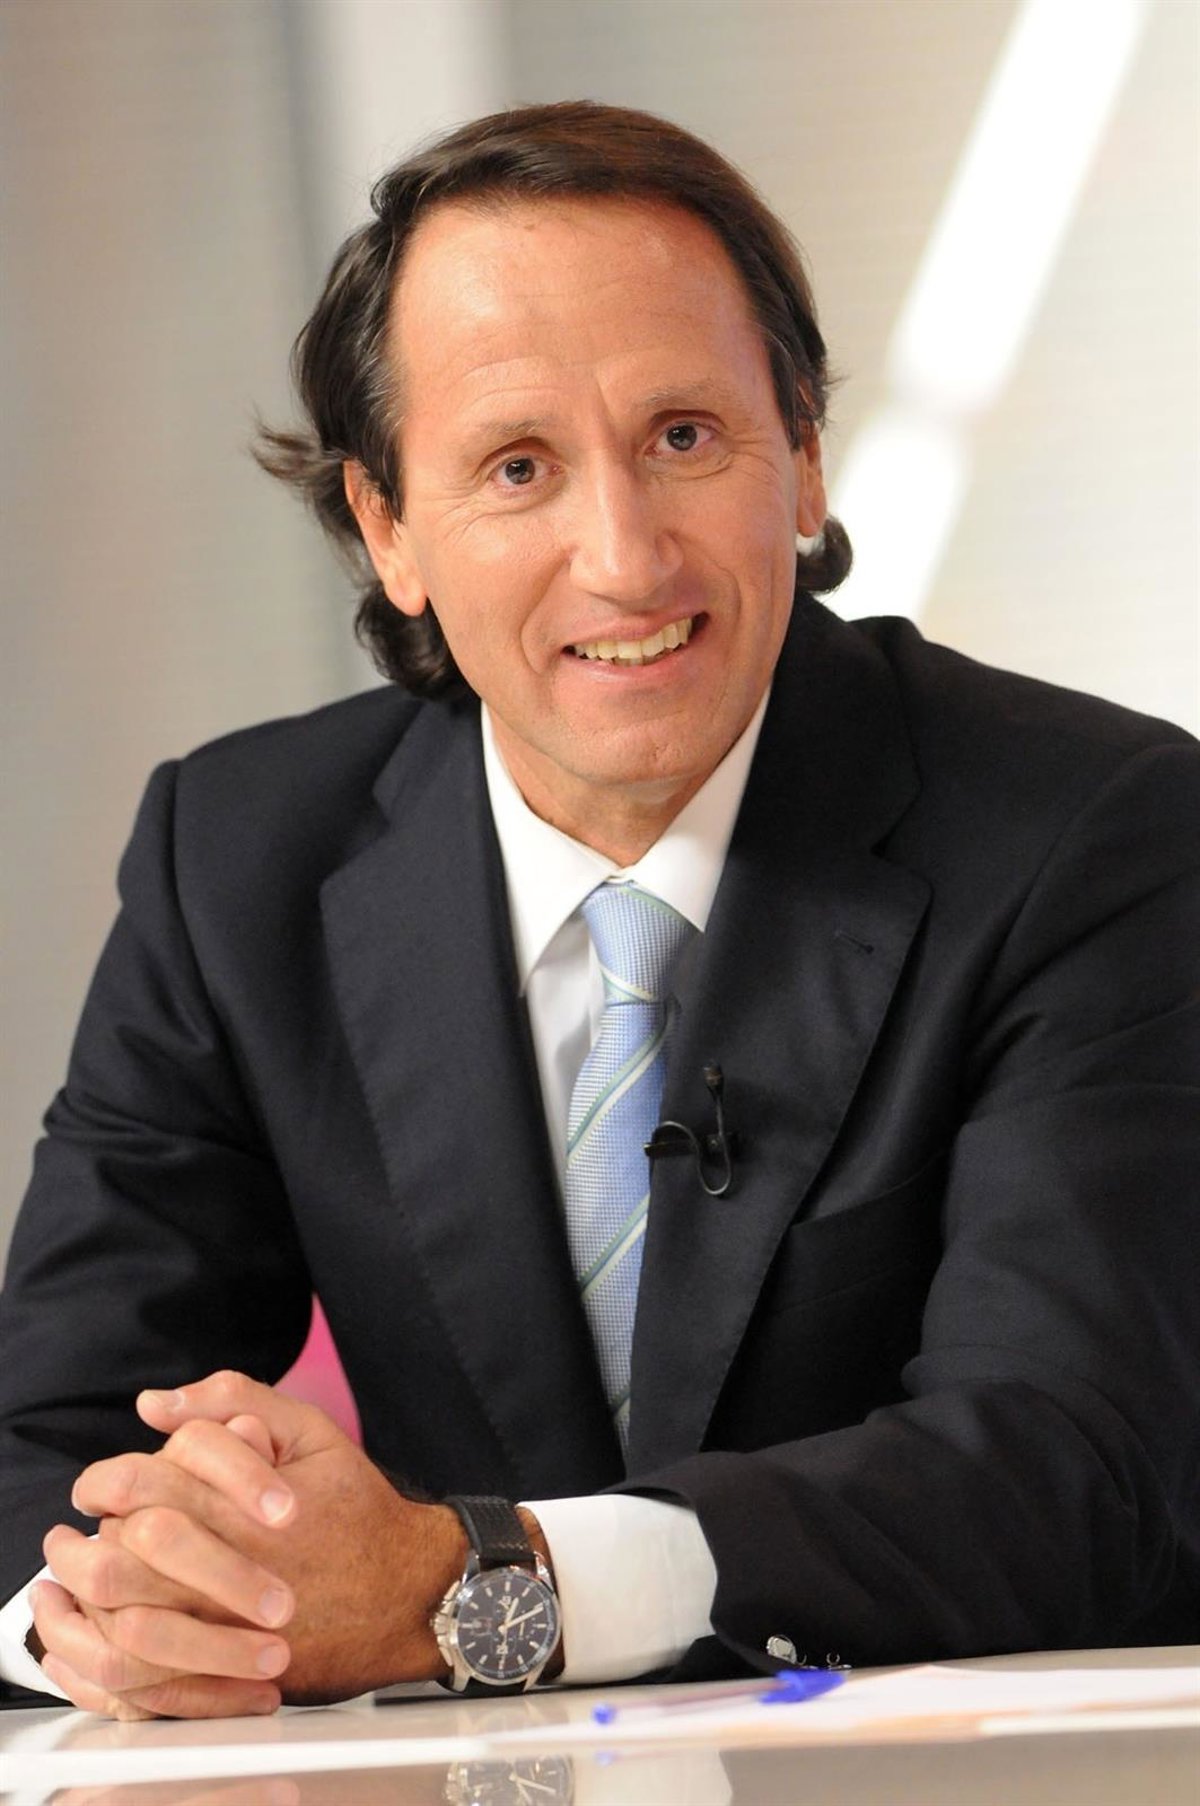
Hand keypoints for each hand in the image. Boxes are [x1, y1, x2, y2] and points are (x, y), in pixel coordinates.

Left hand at [52, 1372, 468, 1709]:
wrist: (410, 1592)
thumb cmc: (358, 1507)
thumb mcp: (311, 1430)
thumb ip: (232, 1399)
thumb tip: (153, 1403)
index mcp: (239, 1499)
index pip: (138, 1483)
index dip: (106, 1482)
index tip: (102, 1487)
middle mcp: (227, 1561)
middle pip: (122, 1548)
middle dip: (93, 1538)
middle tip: (84, 1535)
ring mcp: (228, 1621)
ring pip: (127, 1612)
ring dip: (98, 1594)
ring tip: (91, 1580)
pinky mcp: (231, 1668)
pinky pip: (151, 1670)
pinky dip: (119, 1650)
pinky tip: (119, 1629)